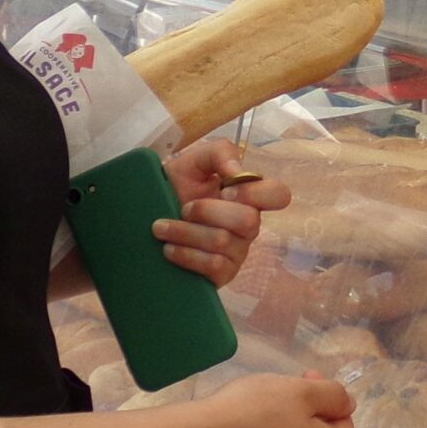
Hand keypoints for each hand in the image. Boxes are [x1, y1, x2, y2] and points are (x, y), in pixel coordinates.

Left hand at [156, 137, 289, 285]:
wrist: (147, 215)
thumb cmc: (177, 186)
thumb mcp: (193, 160)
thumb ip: (220, 153)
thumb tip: (236, 172)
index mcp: (249, 196)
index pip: (279, 195)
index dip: (255, 193)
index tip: (224, 190)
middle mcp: (249, 225)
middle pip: (248, 221)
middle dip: (207, 211)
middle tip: (183, 208)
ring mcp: (238, 252)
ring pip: (222, 242)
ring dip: (185, 232)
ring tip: (161, 228)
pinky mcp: (223, 274)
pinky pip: (213, 265)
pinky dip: (186, 255)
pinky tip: (169, 249)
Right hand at [183, 369, 355, 427]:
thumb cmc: (254, 410)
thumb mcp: (301, 391)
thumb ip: (334, 396)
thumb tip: (349, 405)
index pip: (345, 427)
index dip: (332, 399)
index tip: (306, 377)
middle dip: (308, 411)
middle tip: (284, 388)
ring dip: (285, 426)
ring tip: (261, 405)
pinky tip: (243, 426)